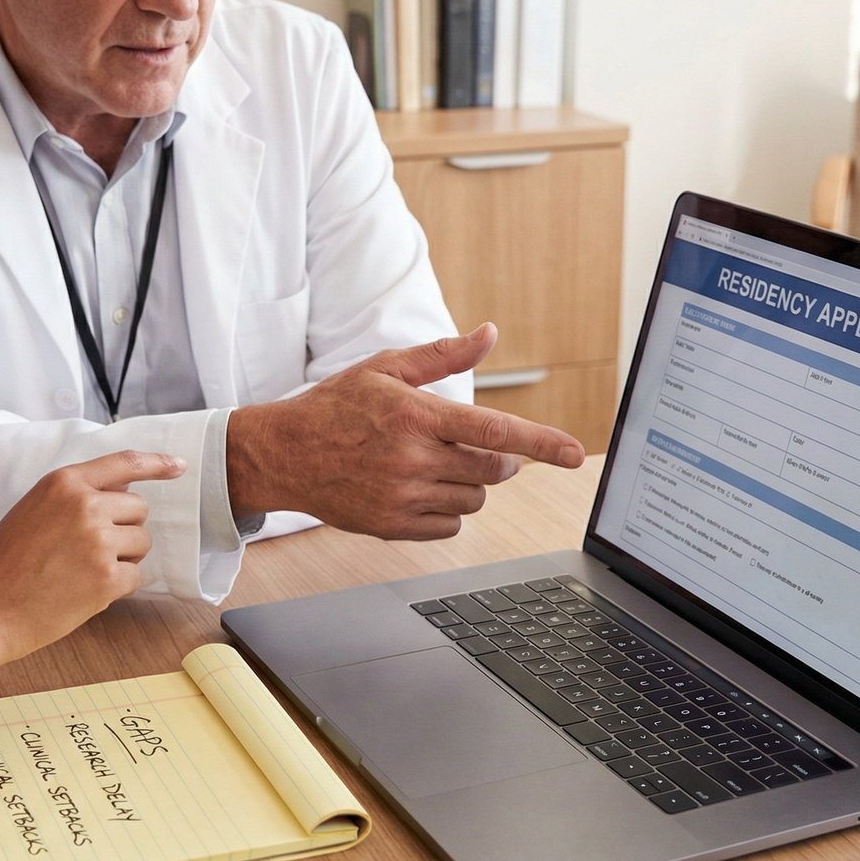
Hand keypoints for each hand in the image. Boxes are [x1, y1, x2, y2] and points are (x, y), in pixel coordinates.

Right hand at [0, 451, 185, 664]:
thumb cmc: (3, 564)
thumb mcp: (33, 510)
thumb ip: (75, 496)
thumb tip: (124, 492)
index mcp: (64, 483)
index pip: (124, 462)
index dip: (157, 462)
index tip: (179, 465)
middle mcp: (85, 505)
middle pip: (139, 510)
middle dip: (124, 530)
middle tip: (90, 551)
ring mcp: (98, 541)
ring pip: (141, 543)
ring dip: (123, 559)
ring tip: (83, 572)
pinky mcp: (106, 579)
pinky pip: (136, 577)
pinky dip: (118, 587)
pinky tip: (86, 592)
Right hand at [227, 324, 583, 539]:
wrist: (284, 454)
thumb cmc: (334, 406)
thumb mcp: (384, 369)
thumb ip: (441, 354)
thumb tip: (487, 334)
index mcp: (414, 415)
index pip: (494, 432)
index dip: (541, 443)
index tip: (574, 453)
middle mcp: (410, 459)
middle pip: (492, 472)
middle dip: (499, 461)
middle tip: (480, 448)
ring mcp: (400, 497)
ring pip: (473, 501)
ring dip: (469, 484)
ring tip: (434, 464)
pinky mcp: (391, 527)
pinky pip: (449, 526)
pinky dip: (446, 510)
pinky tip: (418, 489)